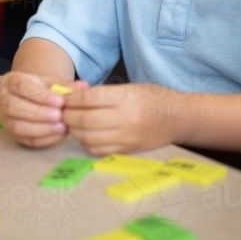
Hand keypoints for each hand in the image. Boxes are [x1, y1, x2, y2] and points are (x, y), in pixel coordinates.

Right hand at [0, 71, 87, 147]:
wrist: (29, 98)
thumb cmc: (41, 88)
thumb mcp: (51, 82)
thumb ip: (65, 85)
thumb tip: (83, 86)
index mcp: (10, 81)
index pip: (22, 87)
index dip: (41, 96)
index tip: (60, 101)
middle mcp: (2, 100)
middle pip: (15, 108)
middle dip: (39, 113)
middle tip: (60, 116)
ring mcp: (4, 119)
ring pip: (17, 126)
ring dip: (41, 128)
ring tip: (62, 127)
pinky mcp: (11, 135)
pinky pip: (25, 140)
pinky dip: (43, 139)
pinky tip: (59, 135)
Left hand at [62, 83, 177, 154]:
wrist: (179, 118)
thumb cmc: (154, 98)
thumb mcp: (131, 88)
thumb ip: (104, 93)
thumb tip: (74, 97)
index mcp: (127, 98)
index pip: (90, 98)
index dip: (72, 98)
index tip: (64, 97)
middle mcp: (127, 119)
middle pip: (85, 119)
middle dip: (68, 115)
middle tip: (62, 112)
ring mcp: (127, 138)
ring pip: (88, 137)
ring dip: (74, 130)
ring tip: (72, 123)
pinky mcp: (127, 151)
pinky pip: (98, 150)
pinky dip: (86, 143)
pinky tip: (86, 135)